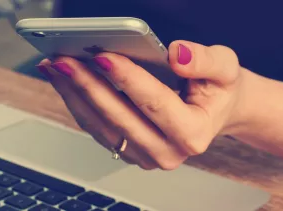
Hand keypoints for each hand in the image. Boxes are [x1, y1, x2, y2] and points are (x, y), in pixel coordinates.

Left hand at [37, 40, 244, 169]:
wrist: (214, 111)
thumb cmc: (218, 91)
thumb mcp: (226, 68)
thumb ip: (205, 60)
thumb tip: (176, 55)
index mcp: (193, 133)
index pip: (154, 103)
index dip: (127, 79)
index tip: (103, 56)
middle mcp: (167, 152)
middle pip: (119, 117)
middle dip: (88, 85)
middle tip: (65, 60)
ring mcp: (144, 155)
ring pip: (100, 125)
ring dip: (74, 94)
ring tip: (56, 67)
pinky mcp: (127, 150)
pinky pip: (96, 128)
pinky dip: (77, 102)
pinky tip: (64, 80)